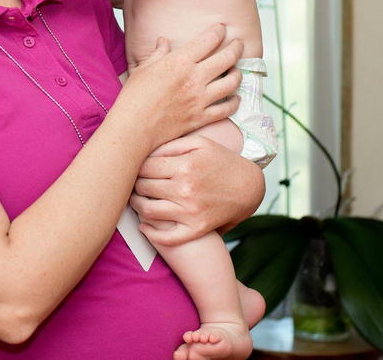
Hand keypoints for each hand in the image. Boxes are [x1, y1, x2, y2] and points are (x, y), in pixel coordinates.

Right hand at [119, 23, 243, 144]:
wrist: (134, 127)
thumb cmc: (134, 97)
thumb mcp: (143, 68)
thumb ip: (158, 53)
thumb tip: (163, 42)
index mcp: (180, 62)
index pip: (208, 41)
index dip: (219, 31)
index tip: (222, 28)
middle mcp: (194, 78)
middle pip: (226, 58)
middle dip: (236, 48)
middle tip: (239, 44)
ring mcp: (200, 99)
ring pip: (232, 83)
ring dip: (238, 74)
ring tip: (237, 70)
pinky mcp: (201, 118)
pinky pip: (227, 109)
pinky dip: (234, 102)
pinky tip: (235, 98)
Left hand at [128, 134, 265, 245]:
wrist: (250, 187)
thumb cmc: (222, 161)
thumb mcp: (201, 144)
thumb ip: (172, 145)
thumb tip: (146, 152)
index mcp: (184, 166)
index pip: (144, 167)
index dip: (135, 167)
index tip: (134, 168)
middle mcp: (185, 189)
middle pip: (143, 187)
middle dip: (134, 184)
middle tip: (133, 183)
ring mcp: (190, 211)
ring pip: (148, 210)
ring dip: (136, 206)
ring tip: (136, 200)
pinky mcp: (197, 228)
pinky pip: (167, 237)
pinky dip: (150, 234)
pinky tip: (144, 227)